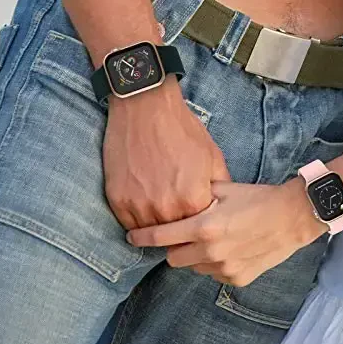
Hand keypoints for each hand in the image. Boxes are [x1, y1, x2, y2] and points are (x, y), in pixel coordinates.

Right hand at [103, 76, 229, 229]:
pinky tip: (146, 206)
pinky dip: (138, 220)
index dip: (201, 223)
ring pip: (150, 234)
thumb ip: (221, 187)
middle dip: (181, 228)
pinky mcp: (117, 200)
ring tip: (163, 211)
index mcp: (193, 199)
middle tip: (181, 216)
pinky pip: (129, 224)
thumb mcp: (213, 156)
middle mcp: (165, 209)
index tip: (200, 217)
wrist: (145, 108)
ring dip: (158, 226)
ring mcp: (138, 206)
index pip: (200, 230)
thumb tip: (224, 206)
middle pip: (175, 236)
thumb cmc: (182, 130)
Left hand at [127, 178, 326, 285]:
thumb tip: (175, 196)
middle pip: (173, 258)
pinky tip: (231, 248)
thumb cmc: (258, 198)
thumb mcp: (225, 188)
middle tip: (186, 234)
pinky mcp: (237, 278)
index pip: (160, 237)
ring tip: (214, 240)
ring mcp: (224, 268)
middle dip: (174, 247)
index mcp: (204, 227)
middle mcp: (210, 252)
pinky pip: (214, 274)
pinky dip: (215, 264)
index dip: (142, 237)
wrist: (292, 217)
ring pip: (194, 268)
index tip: (132, 237)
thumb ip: (197, 195)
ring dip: (195, 256)